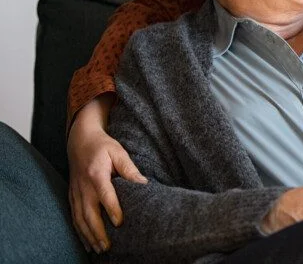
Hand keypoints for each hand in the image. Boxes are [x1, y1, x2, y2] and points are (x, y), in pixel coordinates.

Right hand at [67, 96, 146, 253]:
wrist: (79, 140)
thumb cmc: (102, 146)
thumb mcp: (118, 152)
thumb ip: (129, 168)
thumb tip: (143, 183)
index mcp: (96, 174)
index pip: (105, 195)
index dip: (112, 210)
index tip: (119, 223)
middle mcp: (83, 186)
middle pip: (89, 213)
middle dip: (97, 232)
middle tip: (107, 247)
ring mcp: (75, 192)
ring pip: (79, 219)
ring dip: (88, 236)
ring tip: (98, 249)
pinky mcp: (72, 196)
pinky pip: (74, 217)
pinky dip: (79, 232)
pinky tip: (86, 243)